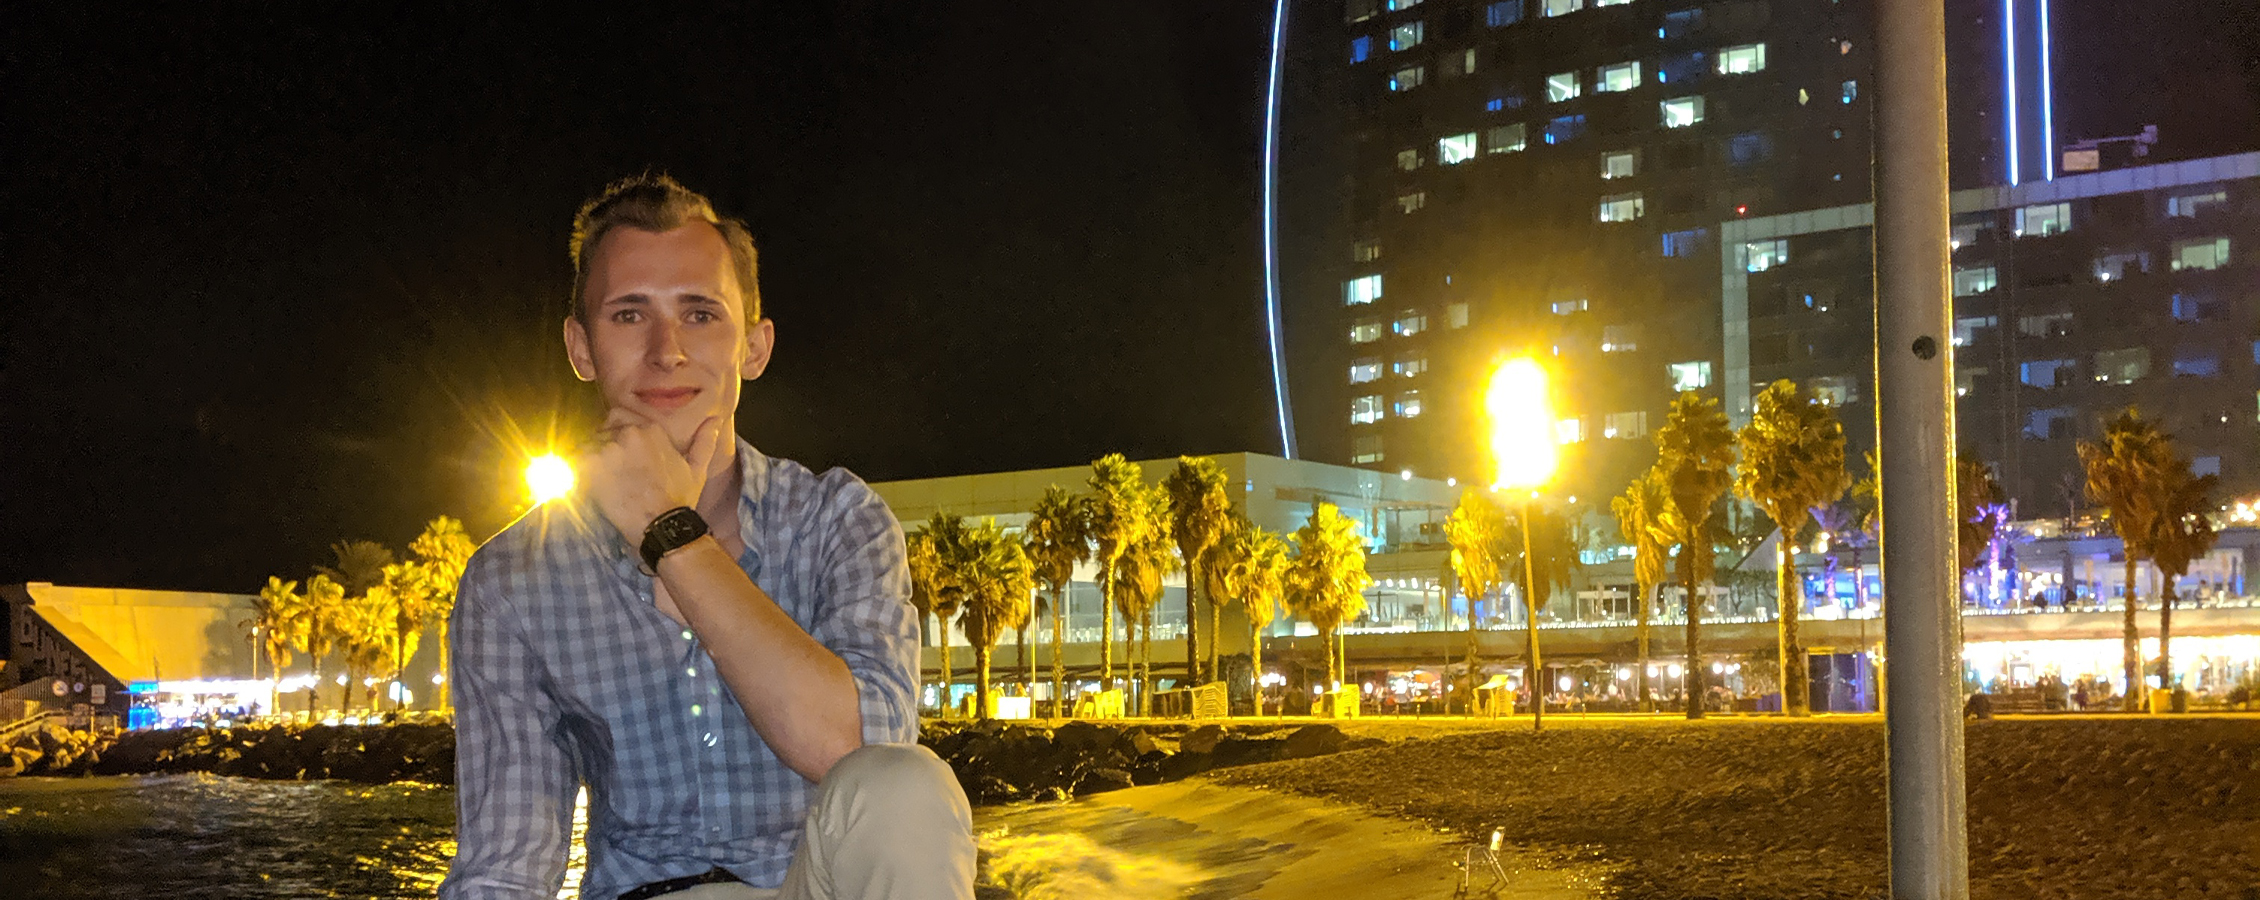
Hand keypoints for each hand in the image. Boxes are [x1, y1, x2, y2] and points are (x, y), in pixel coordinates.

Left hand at [579, 410, 727, 543]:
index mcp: (652, 429)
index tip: (623, 453)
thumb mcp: (697, 468)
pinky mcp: (590, 464)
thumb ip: (704, 441)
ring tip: (600, 478)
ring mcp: (608, 447)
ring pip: (589, 441)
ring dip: (591, 456)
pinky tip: (588, 483)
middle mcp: (629, 432)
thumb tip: (715, 421)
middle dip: (605, 442)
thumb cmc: (680, 499)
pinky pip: (575, 457)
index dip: (620, 434)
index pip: (623, 416)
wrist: (661, 525)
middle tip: (611, 467)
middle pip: (605, 427)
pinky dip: (578, 468)